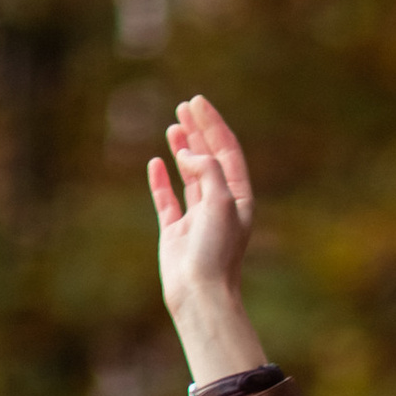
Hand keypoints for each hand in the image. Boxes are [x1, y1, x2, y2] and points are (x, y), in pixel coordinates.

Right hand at [149, 92, 268, 385]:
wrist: (200, 293)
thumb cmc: (216, 250)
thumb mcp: (221, 201)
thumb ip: (206, 169)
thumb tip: (185, 151)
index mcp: (239, 199)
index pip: (227, 152)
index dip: (213, 125)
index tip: (197, 103)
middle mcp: (220, 206)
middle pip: (210, 159)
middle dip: (199, 132)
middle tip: (185, 107)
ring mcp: (197, 218)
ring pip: (190, 176)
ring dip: (182, 150)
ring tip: (173, 127)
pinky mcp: (176, 232)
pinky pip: (168, 199)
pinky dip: (161, 180)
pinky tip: (155, 162)